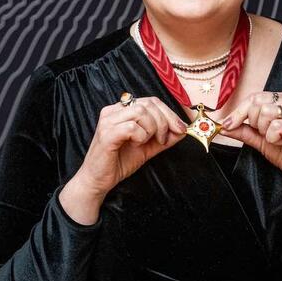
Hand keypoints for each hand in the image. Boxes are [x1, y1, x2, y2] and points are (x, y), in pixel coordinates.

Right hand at [72, 95, 188, 199]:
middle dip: (164, 121)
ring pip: (141, 112)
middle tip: (164, 139)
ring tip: (147, 142)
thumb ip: (163, 137)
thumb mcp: (147, 147)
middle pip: (148, 104)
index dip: (169, 112)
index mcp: (120, 110)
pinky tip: (136, 145)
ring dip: (152, 129)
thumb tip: (183, 130)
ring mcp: (108, 121)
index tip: (181, 128)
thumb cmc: (119, 162)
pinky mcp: (107, 134)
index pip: (150, 101)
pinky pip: (132, 127)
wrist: (98, 180)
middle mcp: (112, 111)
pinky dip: (141, 136)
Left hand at [221, 91, 281, 204]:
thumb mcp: (258, 138)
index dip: (238, 112)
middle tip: (264, 134)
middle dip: (253, 122)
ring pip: (265, 112)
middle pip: (257, 102)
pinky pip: (275, 127)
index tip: (227, 124)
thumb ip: (242, 130)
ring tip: (275, 138)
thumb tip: (222, 126)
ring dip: (264, 131)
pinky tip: (281, 142)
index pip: (253, 97)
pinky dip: (272, 138)